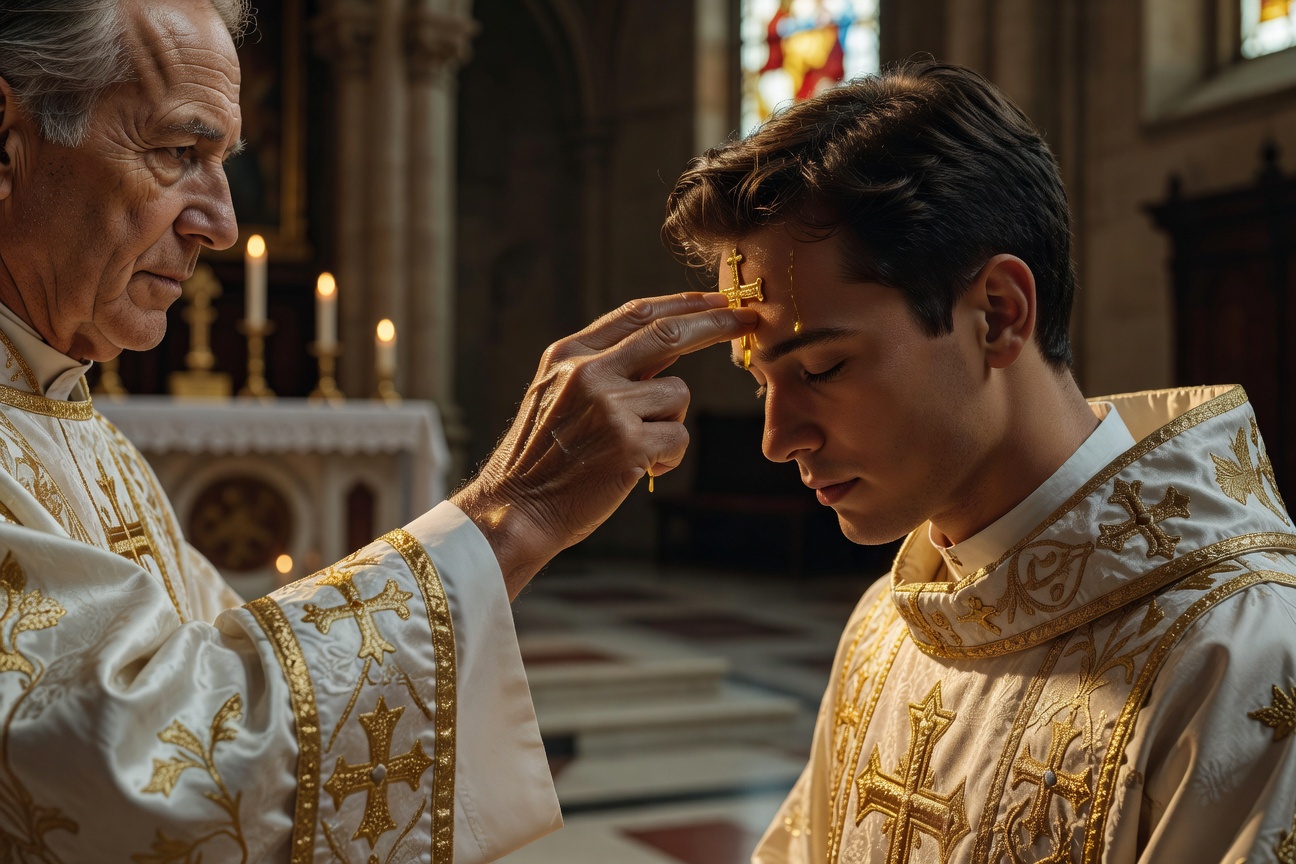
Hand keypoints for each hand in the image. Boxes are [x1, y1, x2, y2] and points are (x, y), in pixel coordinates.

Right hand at [451, 292, 756, 597]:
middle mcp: (588, 372)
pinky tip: (636, 471)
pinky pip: (678, 440)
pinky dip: (667, 459)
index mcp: (569, 354)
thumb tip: (669, 346)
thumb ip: (606, 368)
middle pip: (670, 334)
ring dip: (670, 426)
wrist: (516, 510)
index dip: (684, 303)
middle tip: (750, 320)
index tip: (717, 300)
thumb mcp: (559, 394)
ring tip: (634, 451)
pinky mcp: (628, 444)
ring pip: (678, 396)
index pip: (638, 314)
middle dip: (717, 324)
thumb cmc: (543, 459)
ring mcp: (609, 407)